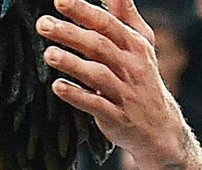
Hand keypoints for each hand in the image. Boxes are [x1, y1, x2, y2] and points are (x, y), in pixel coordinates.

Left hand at [38, 0, 181, 163]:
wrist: (158, 125)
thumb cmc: (141, 77)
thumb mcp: (140, 44)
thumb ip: (125, 16)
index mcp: (135, 45)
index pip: (107, 23)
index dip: (84, 11)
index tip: (59, 1)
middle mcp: (131, 66)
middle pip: (99, 45)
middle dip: (70, 33)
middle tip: (43, 24)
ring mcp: (124, 92)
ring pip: (97, 74)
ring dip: (72, 63)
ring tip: (48, 54)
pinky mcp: (116, 116)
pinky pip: (95, 104)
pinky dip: (76, 96)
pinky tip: (57, 87)